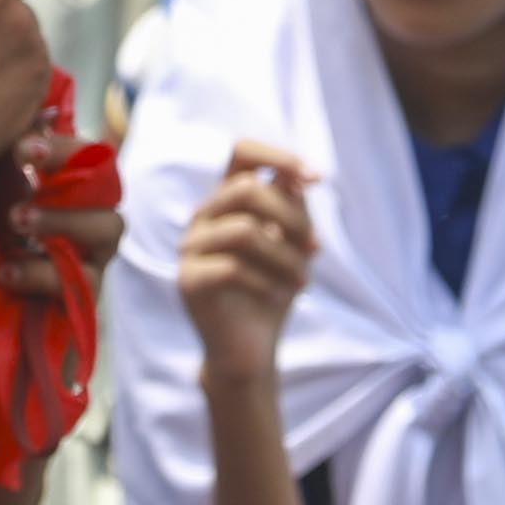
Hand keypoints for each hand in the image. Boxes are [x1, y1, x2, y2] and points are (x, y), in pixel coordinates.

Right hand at [176, 140, 326, 385]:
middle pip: (246, 189)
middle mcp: (204, 218)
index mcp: (227, 202)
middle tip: (316, 248)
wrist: (251, 350)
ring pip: (244, 230)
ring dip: (286, 256)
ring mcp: (190, 248)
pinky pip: (232, 267)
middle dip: (292, 217)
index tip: (315, 178)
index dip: (278, 157)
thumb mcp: (292, 244)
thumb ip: (292, 207)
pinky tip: (278, 296)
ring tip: (303, 280)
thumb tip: (296, 176)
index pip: (241, 154)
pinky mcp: (188, 281)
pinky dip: (267, 282)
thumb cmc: (272, 291)